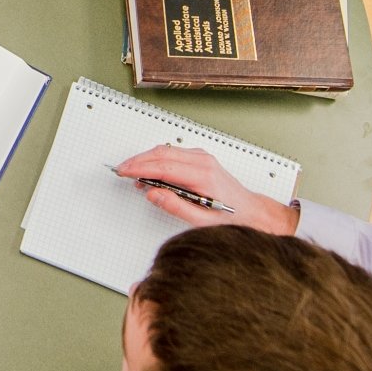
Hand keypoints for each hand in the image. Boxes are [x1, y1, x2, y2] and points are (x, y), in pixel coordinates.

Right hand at [114, 144, 299, 235]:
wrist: (250, 211)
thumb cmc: (230, 218)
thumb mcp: (201, 220)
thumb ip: (175, 206)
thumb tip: (153, 194)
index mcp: (202, 176)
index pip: (163, 166)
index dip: (140, 168)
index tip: (124, 172)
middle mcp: (203, 162)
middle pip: (162, 153)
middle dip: (138, 161)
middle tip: (122, 171)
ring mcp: (202, 157)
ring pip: (166, 150)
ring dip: (146, 159)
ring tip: (132, 174)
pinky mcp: (201, 158)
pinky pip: (173, 152)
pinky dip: (157, 159)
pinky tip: (149, 170)